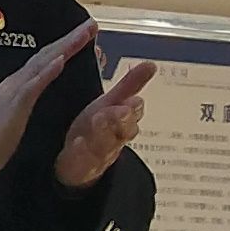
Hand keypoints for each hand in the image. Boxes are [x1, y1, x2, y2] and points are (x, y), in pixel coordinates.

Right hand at [0, 20, 98, 177]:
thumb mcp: (12, 115)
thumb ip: (23, 99)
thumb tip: (34, 88)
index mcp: (16, 86)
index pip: (43, 61)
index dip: (64, 46)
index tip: (84, 34)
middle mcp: (15, 83)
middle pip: (45, 55)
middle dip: (69, 39)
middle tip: (91, 24)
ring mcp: (13, 92)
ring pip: (41, 64)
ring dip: (63, 47)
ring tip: (83, 34)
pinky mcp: (13, 106)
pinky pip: (32, 86)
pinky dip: (46, 72)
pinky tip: (60, 61)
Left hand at [54, 56, 155, 187]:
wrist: (79, 165)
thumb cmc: (96, 130)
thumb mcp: (111, 105)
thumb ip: (129, 85)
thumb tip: (151, 64)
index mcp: (122, 121)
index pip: (132, 114)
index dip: (134, 108)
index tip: (134, 100)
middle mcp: (113, 138)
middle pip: (122, 131)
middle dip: (122, 119)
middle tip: (121, 110)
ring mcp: (98, 153)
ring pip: (105, 144)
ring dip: (104, 132)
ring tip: (99, 119)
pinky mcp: (81, 166)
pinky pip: (83, 160)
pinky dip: (81, 151)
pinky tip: (78, 142)